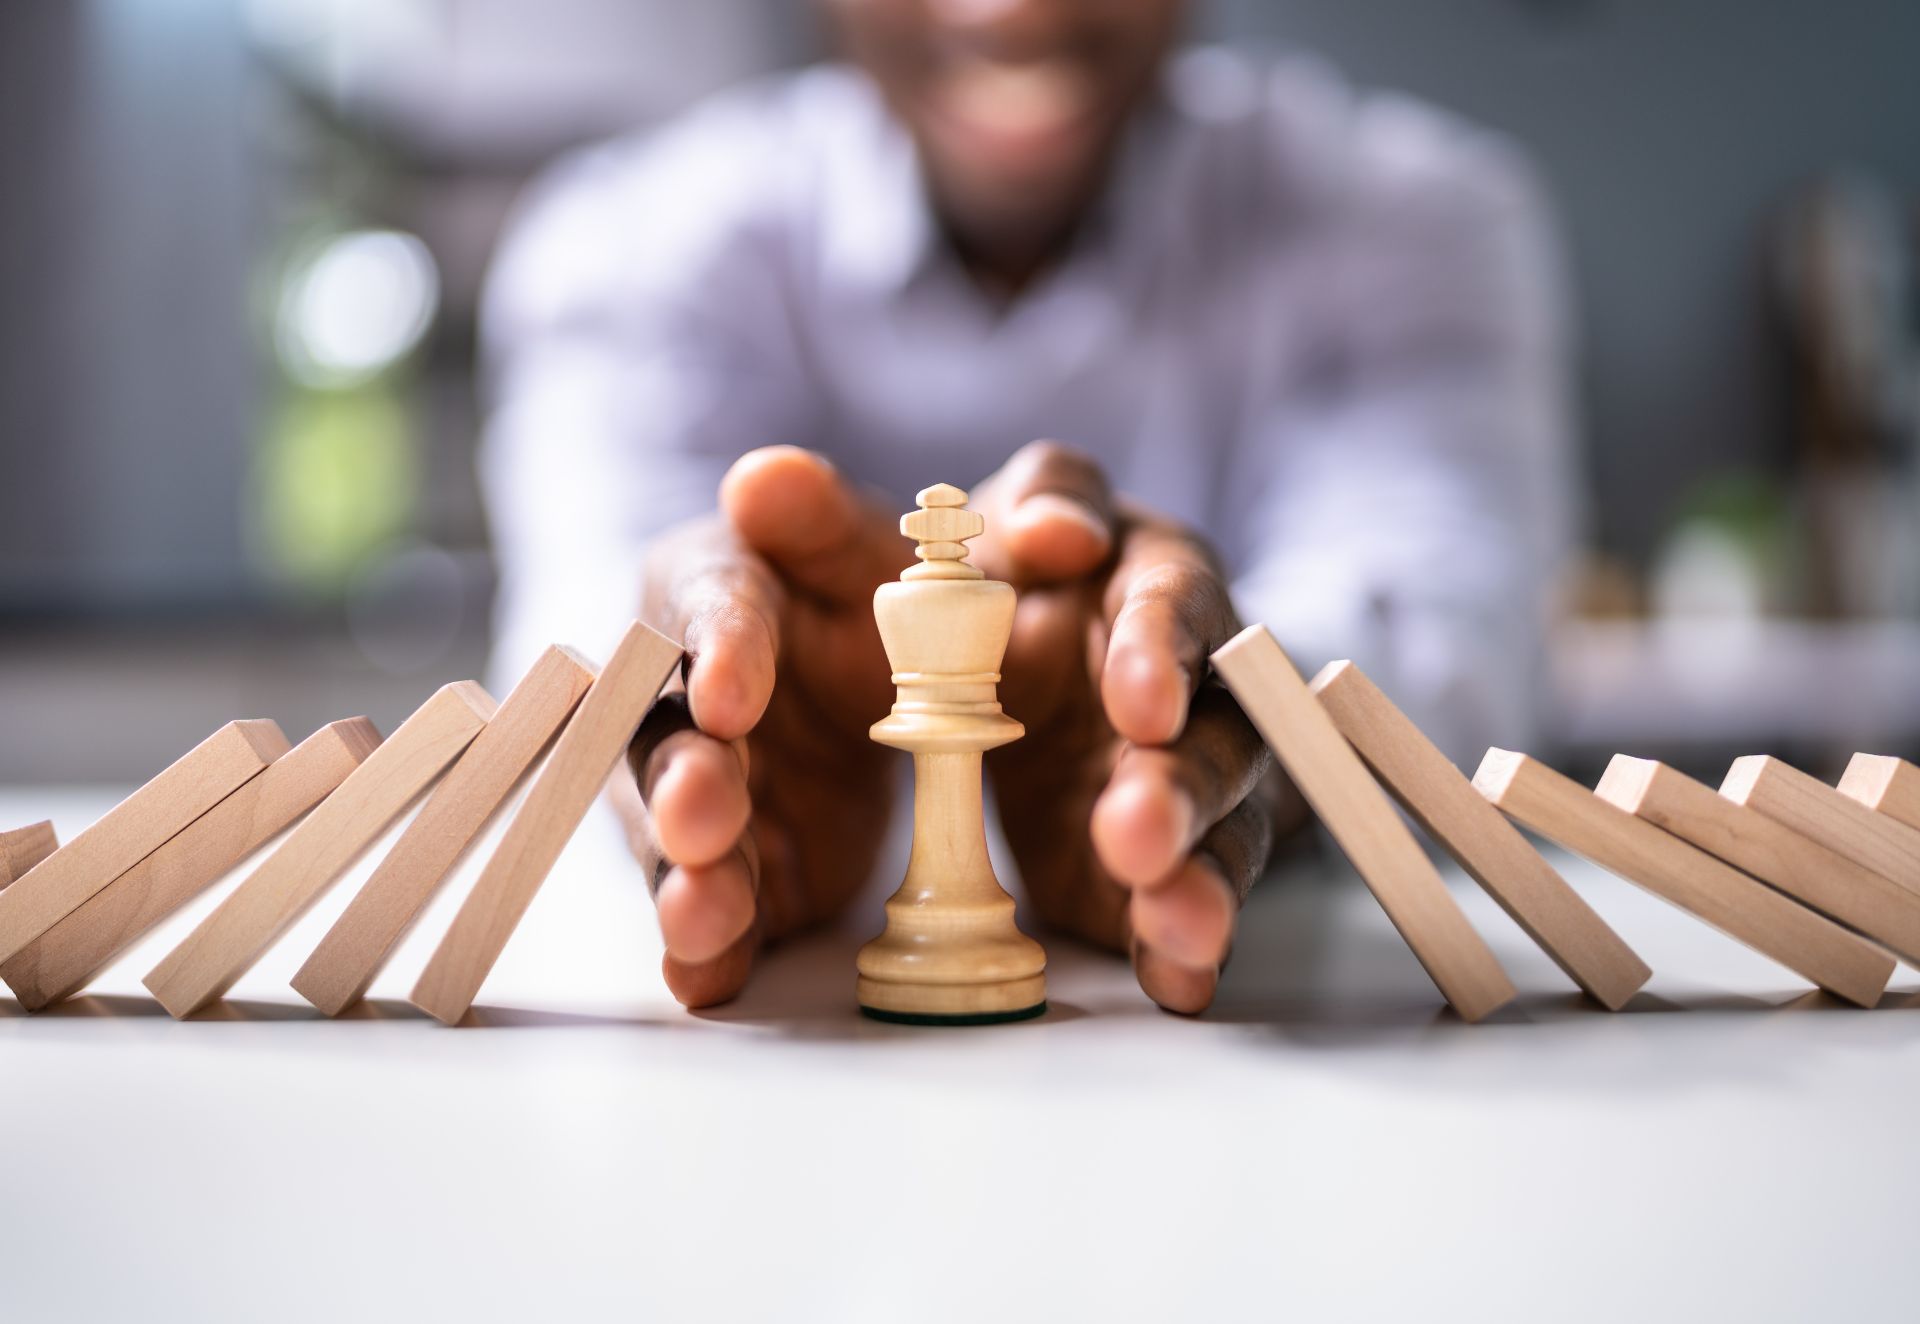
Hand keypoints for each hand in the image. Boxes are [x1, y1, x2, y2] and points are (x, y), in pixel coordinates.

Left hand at [620, 443, 1296, 1012]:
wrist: (982, 680)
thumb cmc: (944, 600)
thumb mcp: (871, 558)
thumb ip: (825, 529)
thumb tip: (761, 484)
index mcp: (1123, 568)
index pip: (1160, 582)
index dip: (1154, 634)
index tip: (1130, 695)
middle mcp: (1174, 665)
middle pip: (1204, 716)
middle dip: (1174, 776)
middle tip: (1131, 829)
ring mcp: (1174, 763)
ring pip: (1212, 810)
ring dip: (1192, 863)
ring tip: (1170, 917)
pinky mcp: (1157, 852)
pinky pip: (1188, 894)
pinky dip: (1183, 939)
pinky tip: (1176, 979)